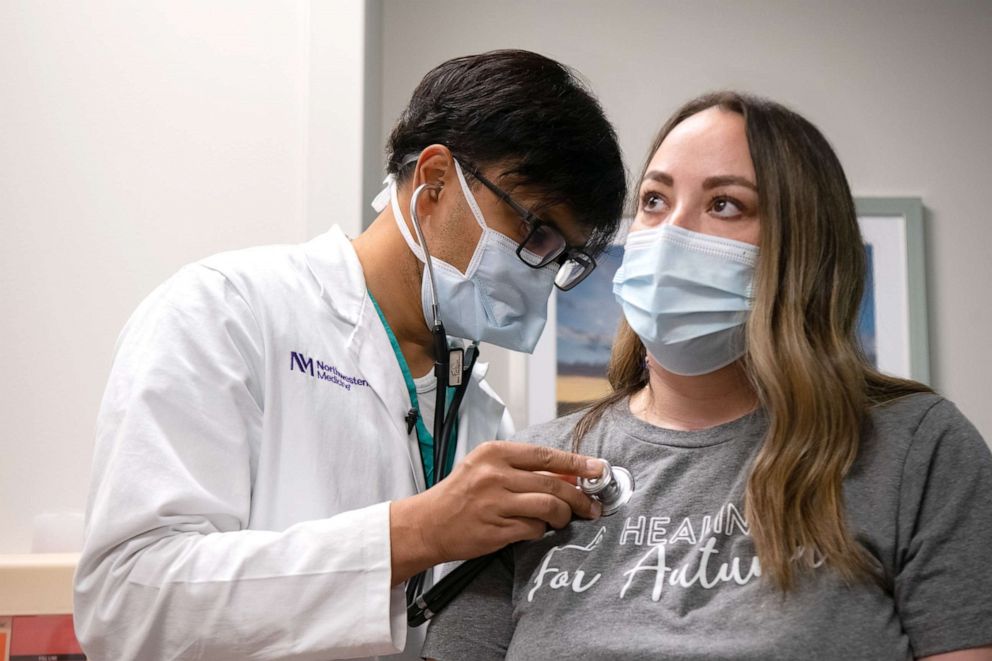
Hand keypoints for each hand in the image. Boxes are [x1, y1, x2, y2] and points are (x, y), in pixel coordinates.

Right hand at [390, 441, 603, 583]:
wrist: (427, 524)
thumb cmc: (459, 494)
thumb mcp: (485, 468)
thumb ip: (522, 468)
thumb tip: (567, 475)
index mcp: (494, 453)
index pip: (546, 455)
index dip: (577, 463)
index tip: (598, 469)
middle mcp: (494, 475)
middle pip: (553, 483)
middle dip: (579, 497)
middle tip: (592, 506)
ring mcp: (495, 504)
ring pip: (548, 507)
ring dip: (563, 516)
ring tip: (563, 519)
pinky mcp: (496, 530)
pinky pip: (533, 529)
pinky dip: (541, 531)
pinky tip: (537, 529)